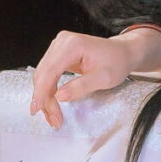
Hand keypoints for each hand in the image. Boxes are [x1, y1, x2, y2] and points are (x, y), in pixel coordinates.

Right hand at [28, 29, 160, 128]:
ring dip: (45, 97)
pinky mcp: (58, 54)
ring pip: (43, 76)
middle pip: (43, 74)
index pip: (50, 71)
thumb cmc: (117, 62)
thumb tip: (59, 96)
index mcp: (72, 45)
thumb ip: (81, 86)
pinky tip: (52, 103)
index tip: (37, 108)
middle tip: (53, 119)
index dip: (41, 92)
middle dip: (45, 99)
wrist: (122, 52)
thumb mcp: (103, 78)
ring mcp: (58, 47)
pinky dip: (48, 90)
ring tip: (53, 115)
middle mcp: (62, 42)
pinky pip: (48, 74)